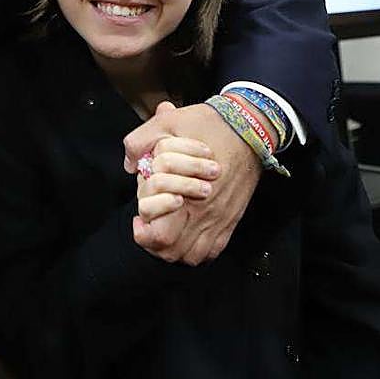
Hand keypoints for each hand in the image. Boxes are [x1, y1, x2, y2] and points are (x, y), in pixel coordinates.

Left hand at [125, 102, 260, 264]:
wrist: (249, 126)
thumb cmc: (209, 124)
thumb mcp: (167, 123)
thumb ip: (140, 142)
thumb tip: (130, 164)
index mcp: (187, 193)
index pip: (161, 236)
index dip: (144, 234)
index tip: (139, 220)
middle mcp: (205, 212)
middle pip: (175, 252)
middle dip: (156, 245)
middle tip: (150, 228)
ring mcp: (221, 218)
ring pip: (194, 255)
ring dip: (176, 250)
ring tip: (166, 234)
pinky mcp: (232, 218)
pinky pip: (214, 249)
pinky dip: (199, 250)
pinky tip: (188, 236)